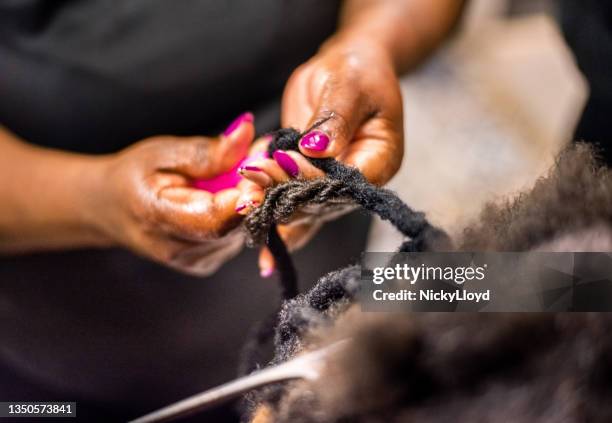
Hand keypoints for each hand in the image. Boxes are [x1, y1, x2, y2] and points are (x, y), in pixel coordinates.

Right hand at [88, 114, 254, 275]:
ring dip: (249, 201)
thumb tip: (248, 134)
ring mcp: (194, 262)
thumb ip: (208, 151)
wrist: (110, 209)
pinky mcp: (205, 263)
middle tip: (258, 159)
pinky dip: (239, 214)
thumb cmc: (135, 175)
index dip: (247, 195)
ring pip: (241, 231)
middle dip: (254, 190)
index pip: (217, 219)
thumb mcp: (163, 152)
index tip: (263, 166)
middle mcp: (179, 250)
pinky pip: (236, 236)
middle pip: (235, 225)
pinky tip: (226, 196)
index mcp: (160, 219)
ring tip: (237, 176)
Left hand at [238, 38, 403, 275]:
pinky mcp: (308, 180)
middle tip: (250, 182)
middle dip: (283, 193)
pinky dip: (269, 208)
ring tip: (243, 199)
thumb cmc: (356, 71)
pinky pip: (289, 200)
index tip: (282, 163)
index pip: (345, 183)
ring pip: (300, 206)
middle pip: (320, 201)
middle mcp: (356, 182)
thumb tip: (317, 148)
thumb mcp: (349, 86)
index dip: (312, 177)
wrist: (346, 69)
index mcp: (379, 161)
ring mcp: (331, 186)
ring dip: (270, 203)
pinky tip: (251, 224)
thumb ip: (335, 118)